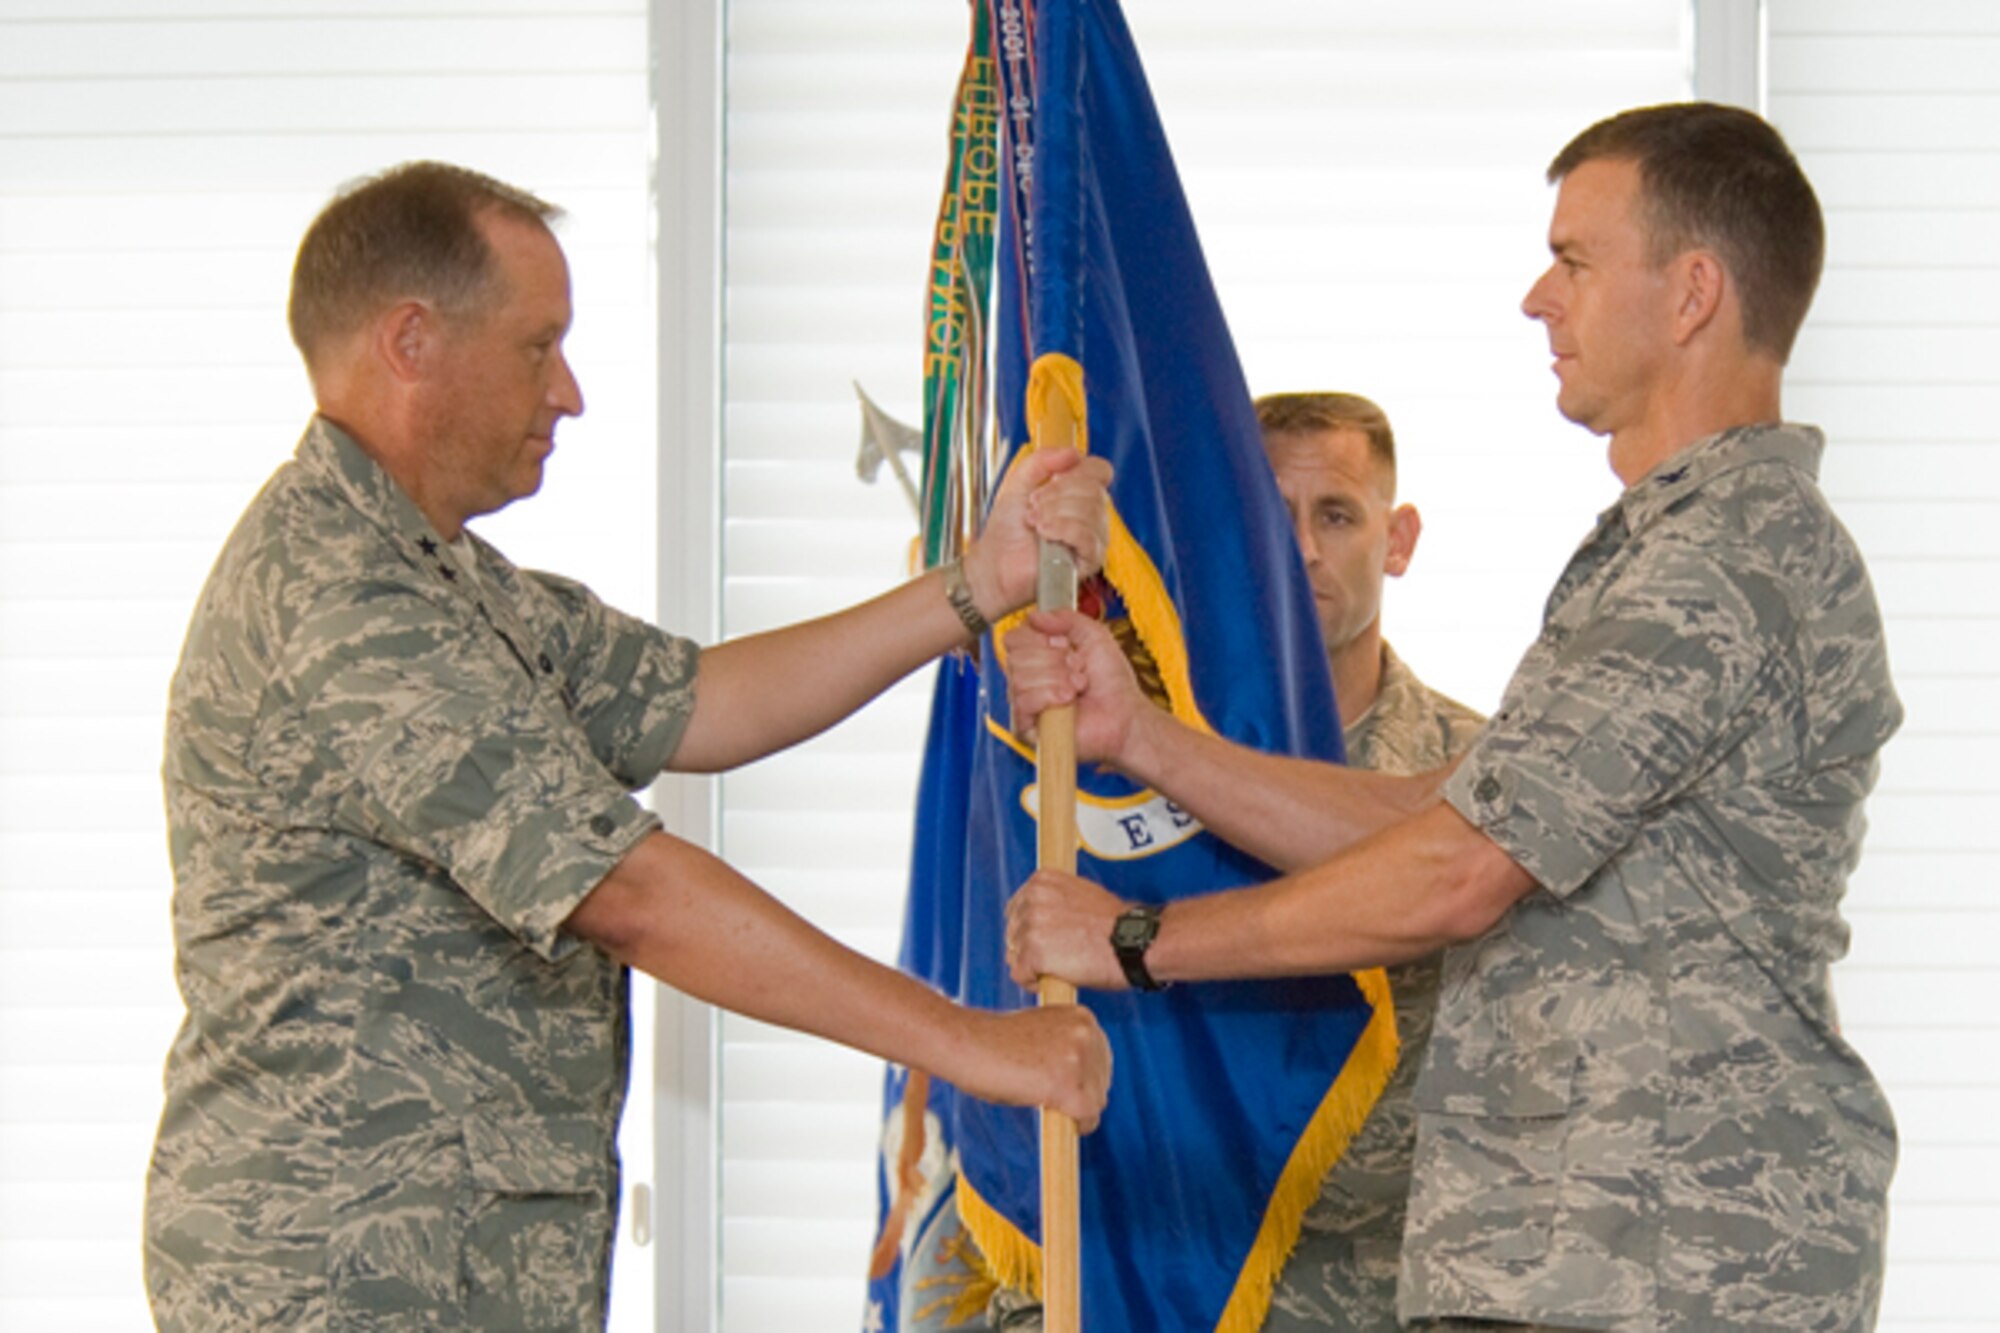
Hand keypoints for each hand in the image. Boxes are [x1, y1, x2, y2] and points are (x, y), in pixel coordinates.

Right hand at [948, 1004, 1112, 1132]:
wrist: (966, 1043)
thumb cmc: (995, 1042)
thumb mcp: (1043, 1033)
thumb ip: (1068, 1047)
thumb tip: (1087, 1082)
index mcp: (1083, 1017)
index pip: (1101, 1061)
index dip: (1082, 1080)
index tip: (1058, 1085)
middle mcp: (1087, 1034)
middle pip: (1102, 1084)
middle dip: (1079, 1096)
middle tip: (1045, 1095)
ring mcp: (1078, 1058)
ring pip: (1096, 1103)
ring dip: (1073, 1111)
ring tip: (1040, 1100)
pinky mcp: (1067, 1085)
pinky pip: (1087, 1119)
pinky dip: (1074, 1126)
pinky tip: (1050, 1114)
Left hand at [962, 449, 1112, 618]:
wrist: (994, 565)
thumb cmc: (1007, 531)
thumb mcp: (1018, 483)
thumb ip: (1041, 461)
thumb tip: (1073, 453)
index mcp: (1079, 494)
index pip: (1100, 471)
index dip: (1079, 470)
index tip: (1052, 479)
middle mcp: (1091, 515)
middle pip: (1094, 489)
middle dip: (1057, 493)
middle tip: (1033, 505)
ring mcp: (1093, 538)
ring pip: (1091, 511)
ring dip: (1055, 512)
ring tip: (1034, 522)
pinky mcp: (1089, 561)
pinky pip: (1087, 537)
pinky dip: (1063, 529)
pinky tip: (1044, 533)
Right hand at [1003, 608, 1145, 765]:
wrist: (1125, 714)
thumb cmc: (1112, 681)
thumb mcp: (1094, 635)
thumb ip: (1065, 618)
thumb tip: (1034, 616)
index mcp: (1037, 655)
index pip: (1014, 638)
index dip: (1039, 638)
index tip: (1065, 646)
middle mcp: (1028, 678)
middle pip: (1015, 657)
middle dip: (1054, 660)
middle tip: (1078, 669)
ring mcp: (1027, 702)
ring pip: (1019, 679)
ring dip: (1057, 679)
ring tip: (1077, 686)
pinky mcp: (1028, 726)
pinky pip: (1022, 703)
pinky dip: (1049, 697)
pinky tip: (1068, 700)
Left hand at [1006, 869, 1130, 991]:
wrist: (1133, 942)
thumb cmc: (1115, 924)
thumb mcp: (1081, 894)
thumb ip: (1055, 901)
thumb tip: (1039, 917)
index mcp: (1042, 881)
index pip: (1016, 908)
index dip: (1029, 929)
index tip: (1045, 941)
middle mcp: (1032, 899)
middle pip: (1012, 932)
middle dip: (1028, 948)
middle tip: (1055, 958)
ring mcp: (1031, 926)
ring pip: (1014, 955)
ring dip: (1032, 966)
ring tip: (1058, 969)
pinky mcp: (1034, 953)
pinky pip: (1019, 975)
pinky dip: (1033, 983)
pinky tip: (1054, 980)